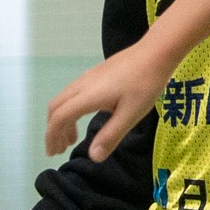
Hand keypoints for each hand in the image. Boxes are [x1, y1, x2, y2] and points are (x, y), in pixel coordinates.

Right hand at [46, 46, 168, 161]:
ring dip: (62, 120)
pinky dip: (71, 109)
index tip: (53, 153)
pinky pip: (73, 93)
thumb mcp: (131, 114)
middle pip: (56, 107)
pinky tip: (85, 116)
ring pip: (64, 99)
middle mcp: (82, 84)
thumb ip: (111, 136)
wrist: (156, 51)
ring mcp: (88, 76)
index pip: (59, 117)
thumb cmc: (145, 83)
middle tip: (59, 149)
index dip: (52, 136)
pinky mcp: (96, 73)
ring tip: (72, 139)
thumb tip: (93, 157)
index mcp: (87, 96)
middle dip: (53, 130)